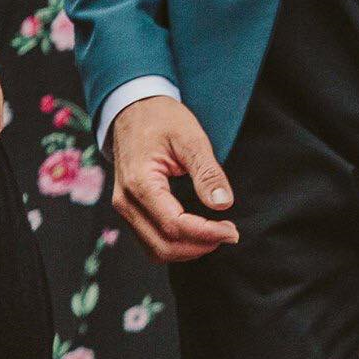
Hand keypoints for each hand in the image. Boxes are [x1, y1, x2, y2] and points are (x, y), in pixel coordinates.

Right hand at [110, 95, 239, 262]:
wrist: (133, 108)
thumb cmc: (161, 118)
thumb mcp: (190, 138)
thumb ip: (207, 172)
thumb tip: (224, 204)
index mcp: (140, 183)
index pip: (174, 225)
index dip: (206, 233)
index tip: (233, 231)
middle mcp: (126, 201)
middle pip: (163, 245)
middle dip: (199, 246)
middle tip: (229, 233)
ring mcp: (125, 207)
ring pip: (154, 248)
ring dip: (187, 249)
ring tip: (216, 235)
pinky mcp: (130, 209)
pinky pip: (150, 239)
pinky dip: (175, 243)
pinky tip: (197, 232)